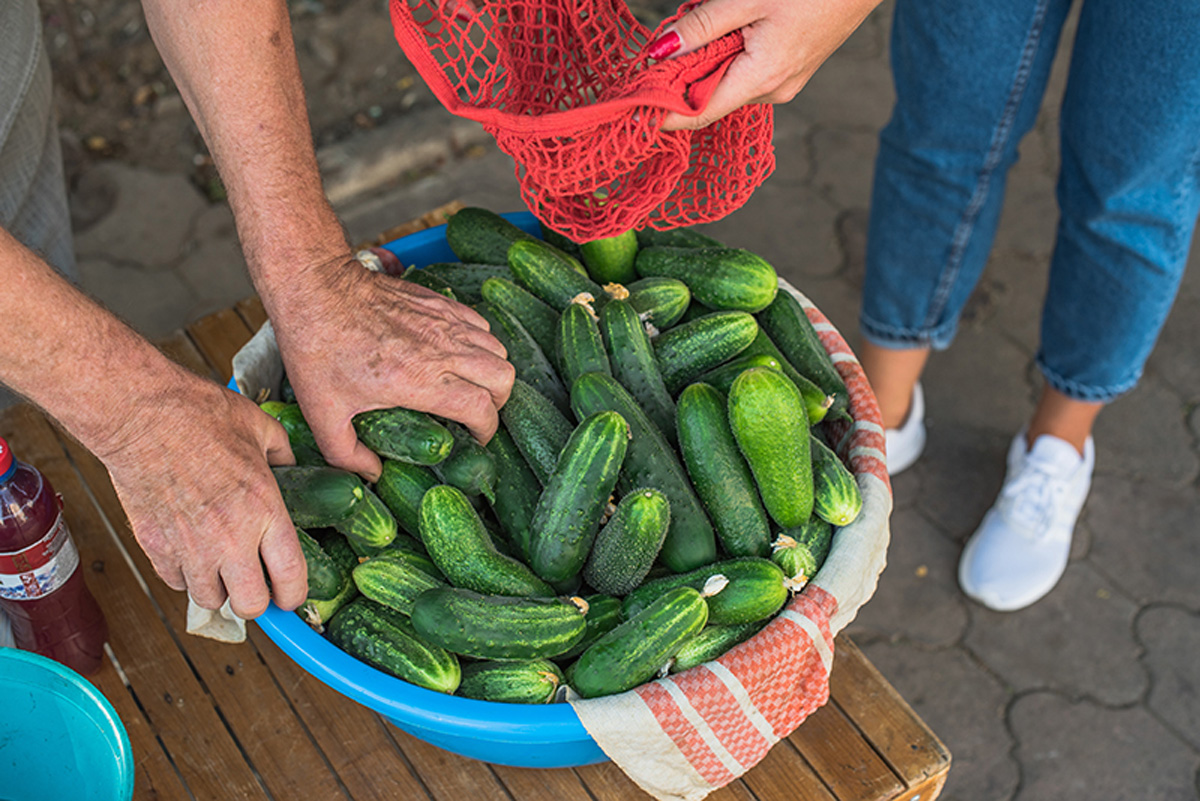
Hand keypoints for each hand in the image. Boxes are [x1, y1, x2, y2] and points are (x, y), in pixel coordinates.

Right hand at [98, 371, 305, 616]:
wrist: (141, 415)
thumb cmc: (201, 415)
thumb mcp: (261, 428)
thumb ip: (284, 456)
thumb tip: (292, 468)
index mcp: (264, 511)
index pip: (290, 577)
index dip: (294, 595)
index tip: (292, 595)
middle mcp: (230, 538)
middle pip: (250, 605)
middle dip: (257, 601)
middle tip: (257, 584)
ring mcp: (190, 547)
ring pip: (210, 600)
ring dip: (219, 589)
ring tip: (223, 567)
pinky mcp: (155, 545)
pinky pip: (175, 582)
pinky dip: (186, 575)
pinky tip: (192, 553)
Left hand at [271, 257, 515, 480]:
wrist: (315, 288)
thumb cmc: (317, 349)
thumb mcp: (323, 414)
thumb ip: (346, 454)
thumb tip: (372, 474)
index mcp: (421, 380)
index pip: (482, 409)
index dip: (486, 431)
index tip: (474, 440)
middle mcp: (443, 350)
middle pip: (503, 379)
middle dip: (497, 402)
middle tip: (476, 413)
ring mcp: (444, 322)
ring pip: (498, 350)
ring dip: (491, 372)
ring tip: (471, 385)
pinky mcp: (439, 302)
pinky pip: (481, 324)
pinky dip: (481, 342)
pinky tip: (458, 354)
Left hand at [653, 0, 881, 130]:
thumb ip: (702, 26)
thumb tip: (659, 52)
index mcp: (762, 80)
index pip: (698, 113)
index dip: (661, 113)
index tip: (630, 108)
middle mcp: (773, 92)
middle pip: (709, 97)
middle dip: (680, 76)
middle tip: (659, 47)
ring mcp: (784, 82)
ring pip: (726, 81)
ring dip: (705, 59)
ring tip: (703, 21)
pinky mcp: (790, 68)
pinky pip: (744, 70)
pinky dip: (726, 53)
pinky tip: (730, 24)